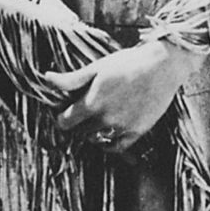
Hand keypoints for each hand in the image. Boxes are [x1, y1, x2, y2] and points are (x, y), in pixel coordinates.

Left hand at [42, 39, 202, 152]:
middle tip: (80, 112)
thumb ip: (72, 79)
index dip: (61, 117)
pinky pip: (117, 147)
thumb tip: (47, 78)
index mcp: (92, 103)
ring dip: (91, 133)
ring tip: (94, 119)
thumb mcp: (96, 68)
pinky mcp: (138, 132)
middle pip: (80, 131)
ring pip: (96, 139)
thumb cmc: (127, 63)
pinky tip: (107, 133)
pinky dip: (108, 144)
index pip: (65, 122)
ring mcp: (122, 127)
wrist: (162, 66)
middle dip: (77, 123)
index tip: (63, 112)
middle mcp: (105, 119)